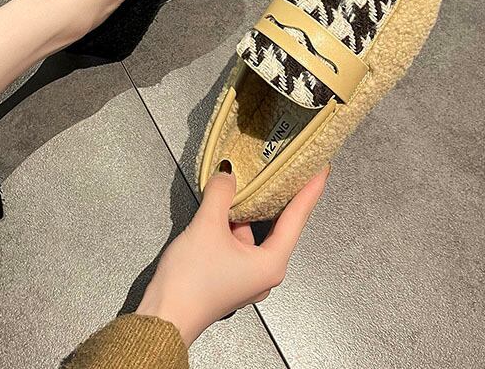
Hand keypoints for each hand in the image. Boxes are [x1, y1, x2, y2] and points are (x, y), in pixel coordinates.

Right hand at [136, 164, 328, 346]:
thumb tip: (228, 174)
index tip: (320, 169)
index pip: (297, 218)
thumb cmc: (192, 283)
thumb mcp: (208, 226)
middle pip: (277, 225)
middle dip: (278, 196)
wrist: (165, 315)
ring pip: (253, 232)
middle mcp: (264, 271)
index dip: (310, 190)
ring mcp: (246, 275)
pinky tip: (221, 207)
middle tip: (286, 168)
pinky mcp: (228, 275)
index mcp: (271, 263)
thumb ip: (221, 194)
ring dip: (247, 209)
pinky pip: (237, 241)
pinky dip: (232, 222)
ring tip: (243, 181)